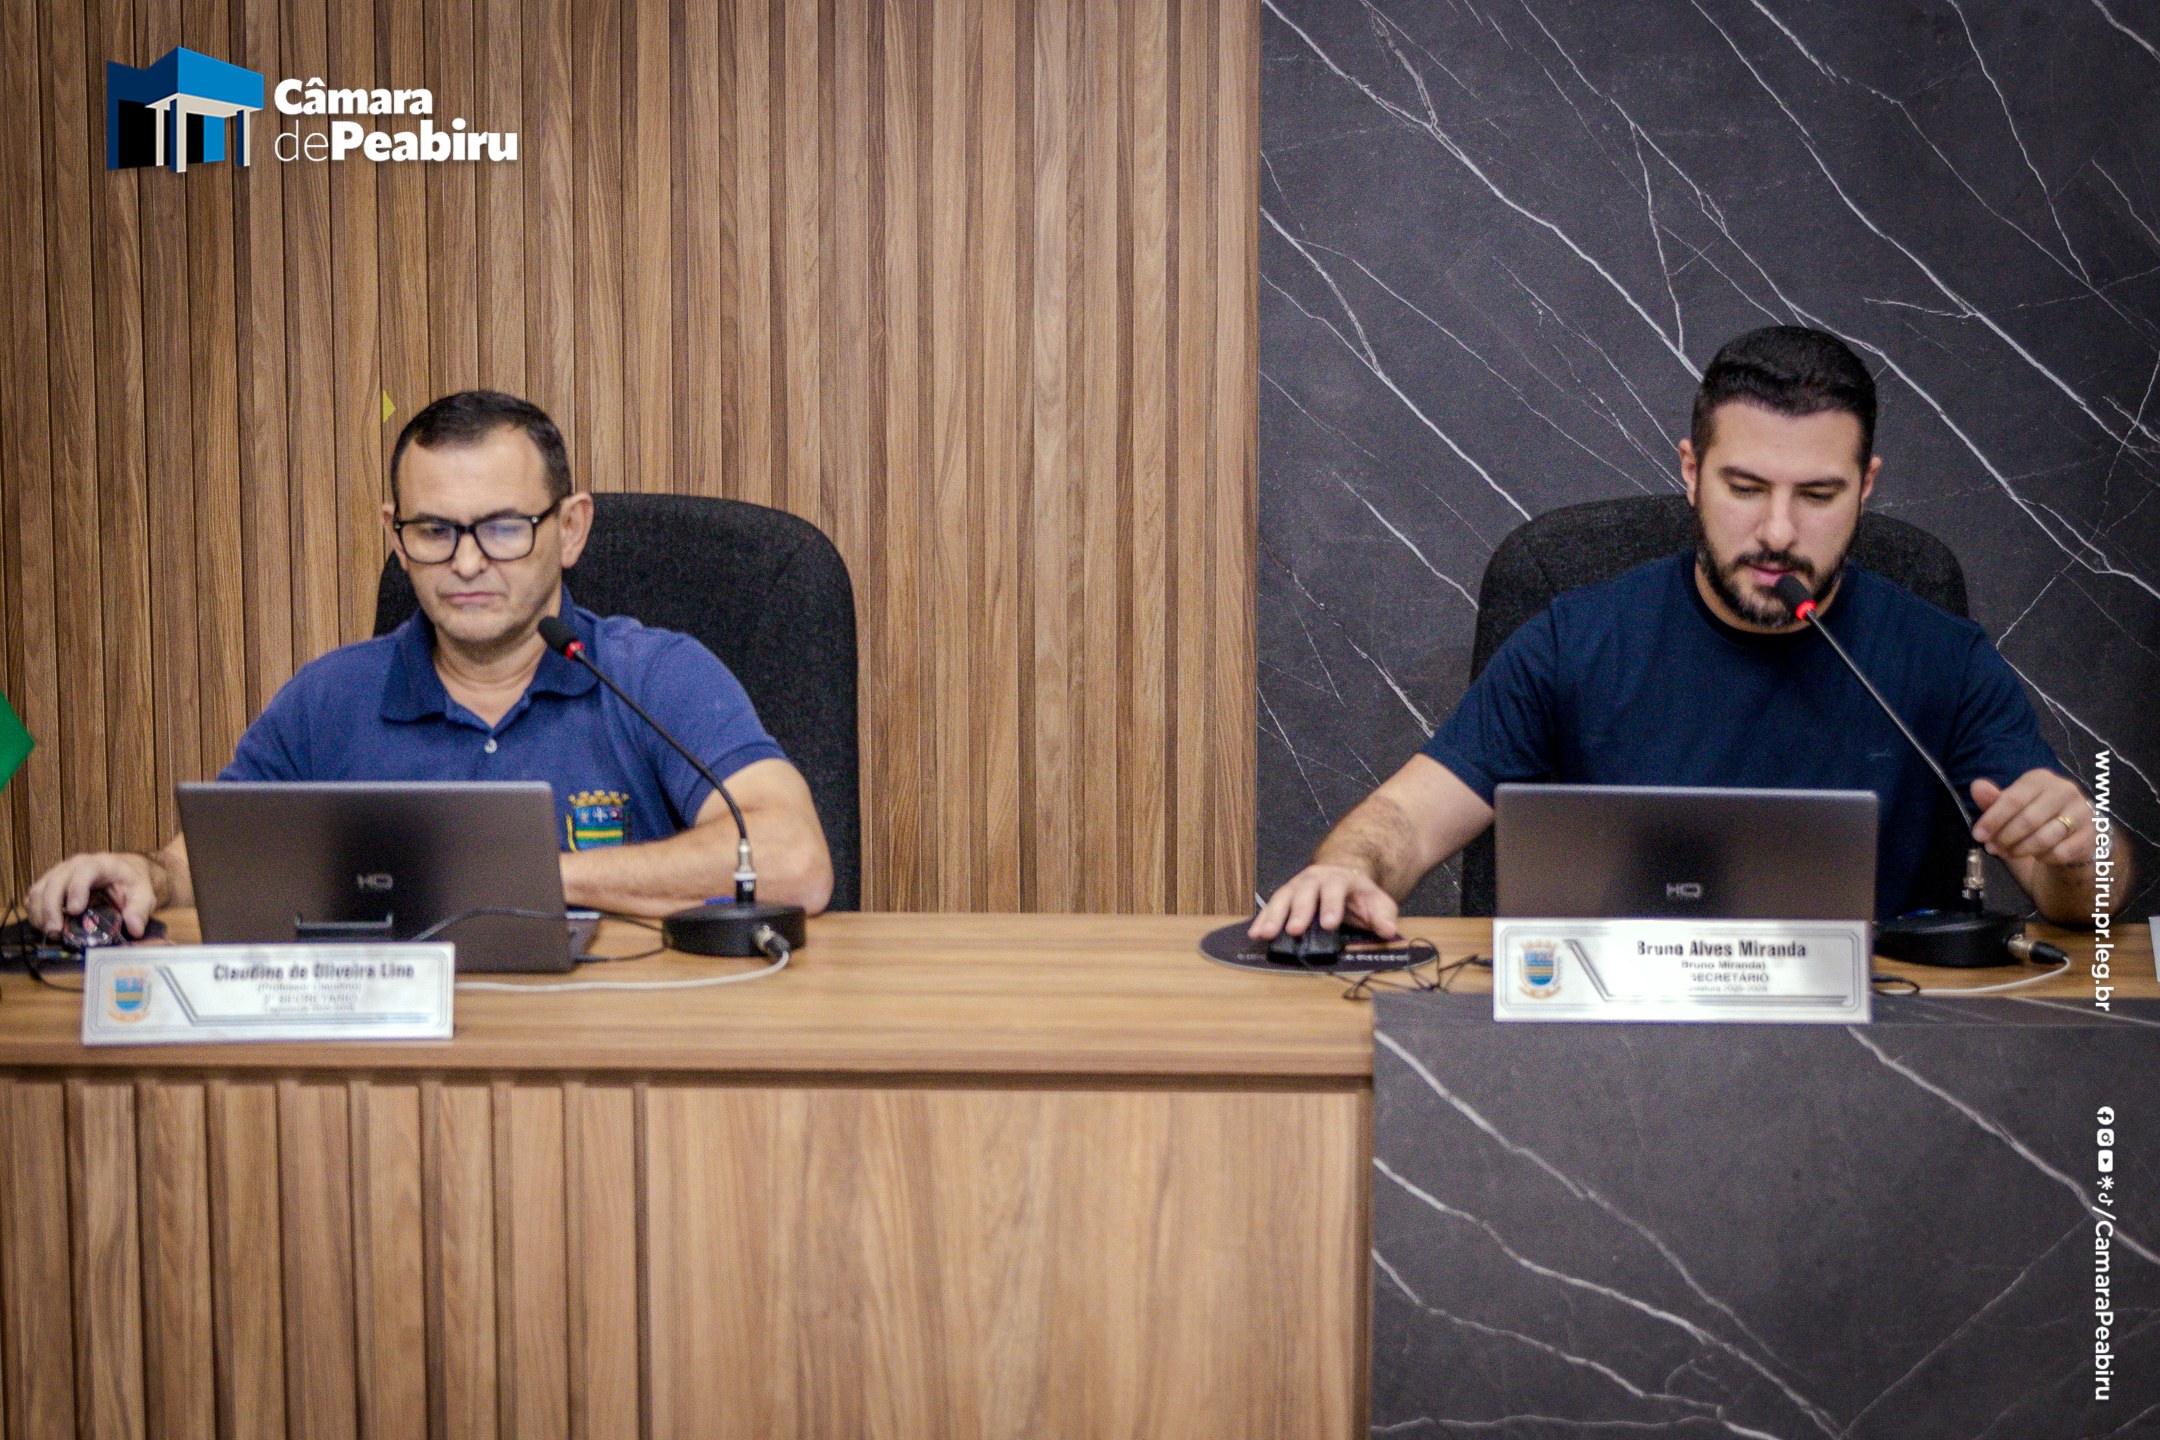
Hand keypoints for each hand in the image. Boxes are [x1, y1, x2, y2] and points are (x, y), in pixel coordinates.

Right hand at [24, 851, 165, 938]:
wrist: (122, 871)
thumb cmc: (131, 882)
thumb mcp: (143, 894)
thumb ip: (140, 910)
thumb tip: (135, 930)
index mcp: (100, 864)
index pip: (84, 871)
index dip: (76, 889)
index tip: (75, 910)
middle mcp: (74, 865)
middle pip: (56, 882)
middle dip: (52, 908)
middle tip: (55, 931)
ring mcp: (59, 873)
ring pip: (40, 889)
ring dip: (40, 913)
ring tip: (50, 933)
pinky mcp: (49, 884)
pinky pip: (34, 896)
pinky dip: (35, 912)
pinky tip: (43, 927)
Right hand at [1249, 863, 1400, 942]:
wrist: (1343, 876)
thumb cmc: (1360, 895)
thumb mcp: (1378, 902)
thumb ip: (1383, 916)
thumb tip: (1388, 930)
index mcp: (1339, 879)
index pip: (1335, 890)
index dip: (1332, 906)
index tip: (1330, 924)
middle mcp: (1314, 879)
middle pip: (1305, 893)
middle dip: (1299, 912)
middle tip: (1294, 930)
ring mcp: (1297, 886)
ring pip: (1283, 898)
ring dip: (1273, 916)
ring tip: (1265, 934)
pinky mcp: (1285, 896)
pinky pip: (1271, 907)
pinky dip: (1262, 919)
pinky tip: (1254, 933)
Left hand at [1971, 771, 2092, 867]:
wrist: (2070, 835)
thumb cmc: (2033, 818)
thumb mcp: (2011, 808)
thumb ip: (1994, 800)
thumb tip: (1977, 786)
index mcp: (2040, 779)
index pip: (2013, 799)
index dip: (1993, 819)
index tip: (1979, 835)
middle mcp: (2065, 790)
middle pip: (2028, 820)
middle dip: (2005, 838)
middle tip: (1992, 849)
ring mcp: (2082, 811)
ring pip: (2045, 838)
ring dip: (2021, 850)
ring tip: (2009, 853)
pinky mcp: (2091, 834)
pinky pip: (2061, 852)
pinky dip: (2044, 858)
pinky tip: (2037, 856)